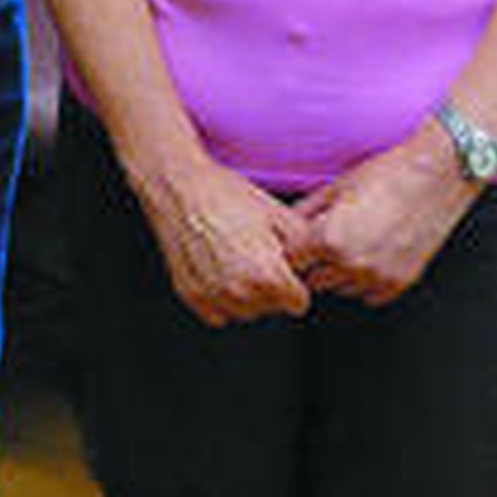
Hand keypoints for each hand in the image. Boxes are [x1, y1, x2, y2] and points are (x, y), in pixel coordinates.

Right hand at [136, 155, 312, 327]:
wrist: (178, 184)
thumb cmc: (227, 194)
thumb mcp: (278, 213)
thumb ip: (306, 247)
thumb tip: (318, 265)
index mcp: (268, 277)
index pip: (298, 302)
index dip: (293, 280)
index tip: (280, 262)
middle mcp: (240, 294)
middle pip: (271, 307)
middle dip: (269, 286)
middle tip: (253, 251)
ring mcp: (212, 297)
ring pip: (245, 311)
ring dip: (245, 293)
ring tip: (233, 256)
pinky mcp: (190, 296)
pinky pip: (217, 312)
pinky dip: (219, 295)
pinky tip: (215, 265)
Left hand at [291, 121, 478, 305]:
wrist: (436, 178)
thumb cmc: (387, 176)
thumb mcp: (337, 187)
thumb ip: (307, 210)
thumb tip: (286, 222)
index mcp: (331, 239)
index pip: (293, 261)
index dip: (293, 248)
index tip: (297, 240)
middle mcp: (353, 264)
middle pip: (314, 279)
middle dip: (313, 262)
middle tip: (321, 241)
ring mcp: (378, 277)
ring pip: (340, 289)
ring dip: (337, 273)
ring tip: (348, 244)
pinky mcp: (400, 283)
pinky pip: (368, 295)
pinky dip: (363, 281)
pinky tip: (367, 255)